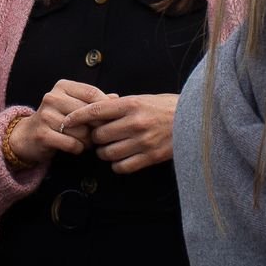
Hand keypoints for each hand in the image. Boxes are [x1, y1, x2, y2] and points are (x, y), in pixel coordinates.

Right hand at [7, 80, 108, 166]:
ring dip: (87, 140)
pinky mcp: (43, 134)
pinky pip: (72, 144)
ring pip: (82, 130)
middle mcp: (52, 97)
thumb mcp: (73, 105)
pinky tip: (75, 147)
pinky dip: (78, 148)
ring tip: (84, 141)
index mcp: (62, 86)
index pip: (92, 93)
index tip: (111, 118)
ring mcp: (45, 115)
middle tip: (96, 134)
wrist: (27, 136)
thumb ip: (94, 101)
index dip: (105, 107)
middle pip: (88, 113)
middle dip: (96, 127)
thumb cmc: (56, 119)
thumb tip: (117, 98)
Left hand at [63, 92, 178, 173]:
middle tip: (100, 137)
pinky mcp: (150, 157)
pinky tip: (122, 158)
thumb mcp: (145, 99)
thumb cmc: (169, 107)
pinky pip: (122, 166)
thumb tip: (96, 110)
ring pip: (108, 153)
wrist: (198, 121)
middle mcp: (135, 122)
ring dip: (105, 152)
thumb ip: (121, 105)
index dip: (78, 117)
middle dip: (96, 137)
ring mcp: (142, 141)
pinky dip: (117, 165)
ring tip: (111, 148)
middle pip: (99, 135)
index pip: (96, 110)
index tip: (68, 121)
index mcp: (132, 104)